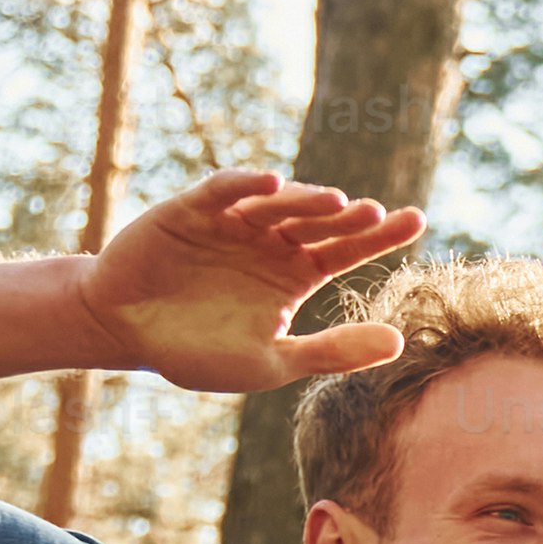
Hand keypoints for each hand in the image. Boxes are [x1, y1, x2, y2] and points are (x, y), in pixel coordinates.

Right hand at [75, 168, 432, 395]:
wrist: (125, 335)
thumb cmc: (196, 350)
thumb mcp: (271, 360)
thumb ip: (332, 352)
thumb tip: (398, 342)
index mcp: (294, 273)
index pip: (346, 249)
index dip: (380, 235)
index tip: (417, 219)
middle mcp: (269, 242)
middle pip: (319, 222)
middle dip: (349, 218)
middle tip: (378, 214)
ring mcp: (232, 223)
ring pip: (278, 203)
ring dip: (305, 200)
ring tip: (336, 202)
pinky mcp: (191, 210)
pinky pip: (221, 191)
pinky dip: (244, 185)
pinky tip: (270, 183)